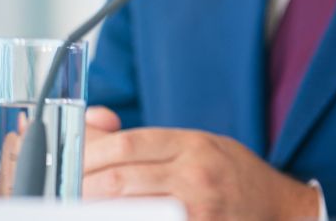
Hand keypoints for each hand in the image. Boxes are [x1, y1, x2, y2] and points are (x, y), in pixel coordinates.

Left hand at [82, 117, 320, 220]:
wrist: (279, 209)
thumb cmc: (231, 177)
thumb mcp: (197, 144)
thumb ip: (146, 140)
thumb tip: (93, 123)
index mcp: (193, 144)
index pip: (129, 143)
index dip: (89, 154)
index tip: (65, 163)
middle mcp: (195, 174)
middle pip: (121, 177)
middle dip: (80, 187)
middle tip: (57, 194)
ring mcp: (197, 208)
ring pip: (128, 209)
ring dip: (93, 211)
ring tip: (72, 209)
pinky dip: (120, 220)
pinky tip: (108, 217)